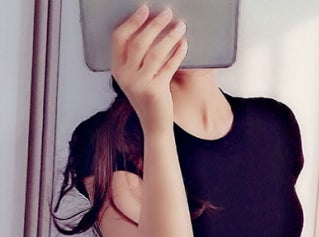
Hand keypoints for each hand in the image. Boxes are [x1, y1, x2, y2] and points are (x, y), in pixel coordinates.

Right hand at [111, 4, 188, 132]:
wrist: (155, 125)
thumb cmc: (148, 98)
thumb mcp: (136, 78)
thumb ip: (136, 59)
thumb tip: (150, 29)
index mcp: (117, 69)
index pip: (119, 38)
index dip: (132, 21)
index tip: (145, 9)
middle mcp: (125, 75)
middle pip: (138, 42)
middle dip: (154, 25)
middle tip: (167, 13)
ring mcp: (139, 83)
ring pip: (155, 52)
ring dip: (169, 36)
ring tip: (180, 26)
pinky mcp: (155, 90)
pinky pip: (168, 66)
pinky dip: (177, 54)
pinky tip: (184, 45)